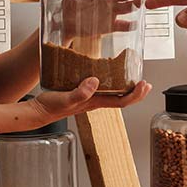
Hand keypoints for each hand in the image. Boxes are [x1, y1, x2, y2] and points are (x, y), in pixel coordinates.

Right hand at [33, 77, 152, 119]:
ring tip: (134, 78)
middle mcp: (95, 101)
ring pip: (114, 94)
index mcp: (95, 102)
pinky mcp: (83, 94)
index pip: (122, 101)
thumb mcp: (65, 98)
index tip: (145, 85)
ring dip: (127, 88)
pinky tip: (109, 76)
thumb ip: (80, 92)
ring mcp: (89, 99)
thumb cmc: (51, 106)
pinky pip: (103, 89)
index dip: (136, 95)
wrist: (39, 111)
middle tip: (146, 83)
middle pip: (122, 99)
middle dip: (137, 92)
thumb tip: (95, 82)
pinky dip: (112, 83)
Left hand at [60, 0, 152, 39]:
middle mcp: (112, 0)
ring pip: (127, 8)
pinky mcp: (108, 26)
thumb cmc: (73, 1)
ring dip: (135, 4)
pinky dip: (126, 26)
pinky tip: (132, 24)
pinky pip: (119, 26)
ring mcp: (111, 13)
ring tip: (141, 1)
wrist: (64, 21)